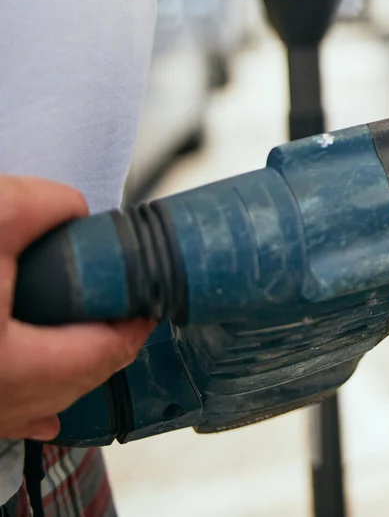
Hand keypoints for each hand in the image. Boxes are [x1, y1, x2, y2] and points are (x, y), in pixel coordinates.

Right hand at [0, 177, 153, 439]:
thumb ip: (45, 208)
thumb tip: (73, 212)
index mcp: (6, 363)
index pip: (100, 353)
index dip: (133, 325)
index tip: (148, 301)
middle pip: (71, 384)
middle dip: (101, 349)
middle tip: (119, 313)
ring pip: (33, 404)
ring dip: (64, 375)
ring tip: (82, 339)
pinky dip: (25, 407)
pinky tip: (40, 407)